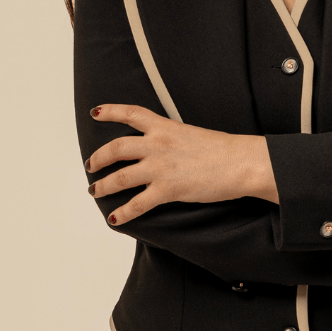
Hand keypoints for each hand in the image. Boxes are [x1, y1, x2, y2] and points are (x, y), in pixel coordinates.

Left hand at [85, 105, 276, 224]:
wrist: (239, 162)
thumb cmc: (222, 149)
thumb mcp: (190, 133)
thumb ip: (171, 138)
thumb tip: (160, 148)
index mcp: (164, 127)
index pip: (131, 113)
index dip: (110, 111)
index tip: (96, 112)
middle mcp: (157, 144)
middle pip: (116, 148)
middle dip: (98, 157)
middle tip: (91, 165)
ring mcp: (160, 167)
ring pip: (120, 177)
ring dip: (103, 186)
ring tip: (95, 191)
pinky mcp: (167, 189)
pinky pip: (137, 204)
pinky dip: (123, 213)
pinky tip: (115, 219)